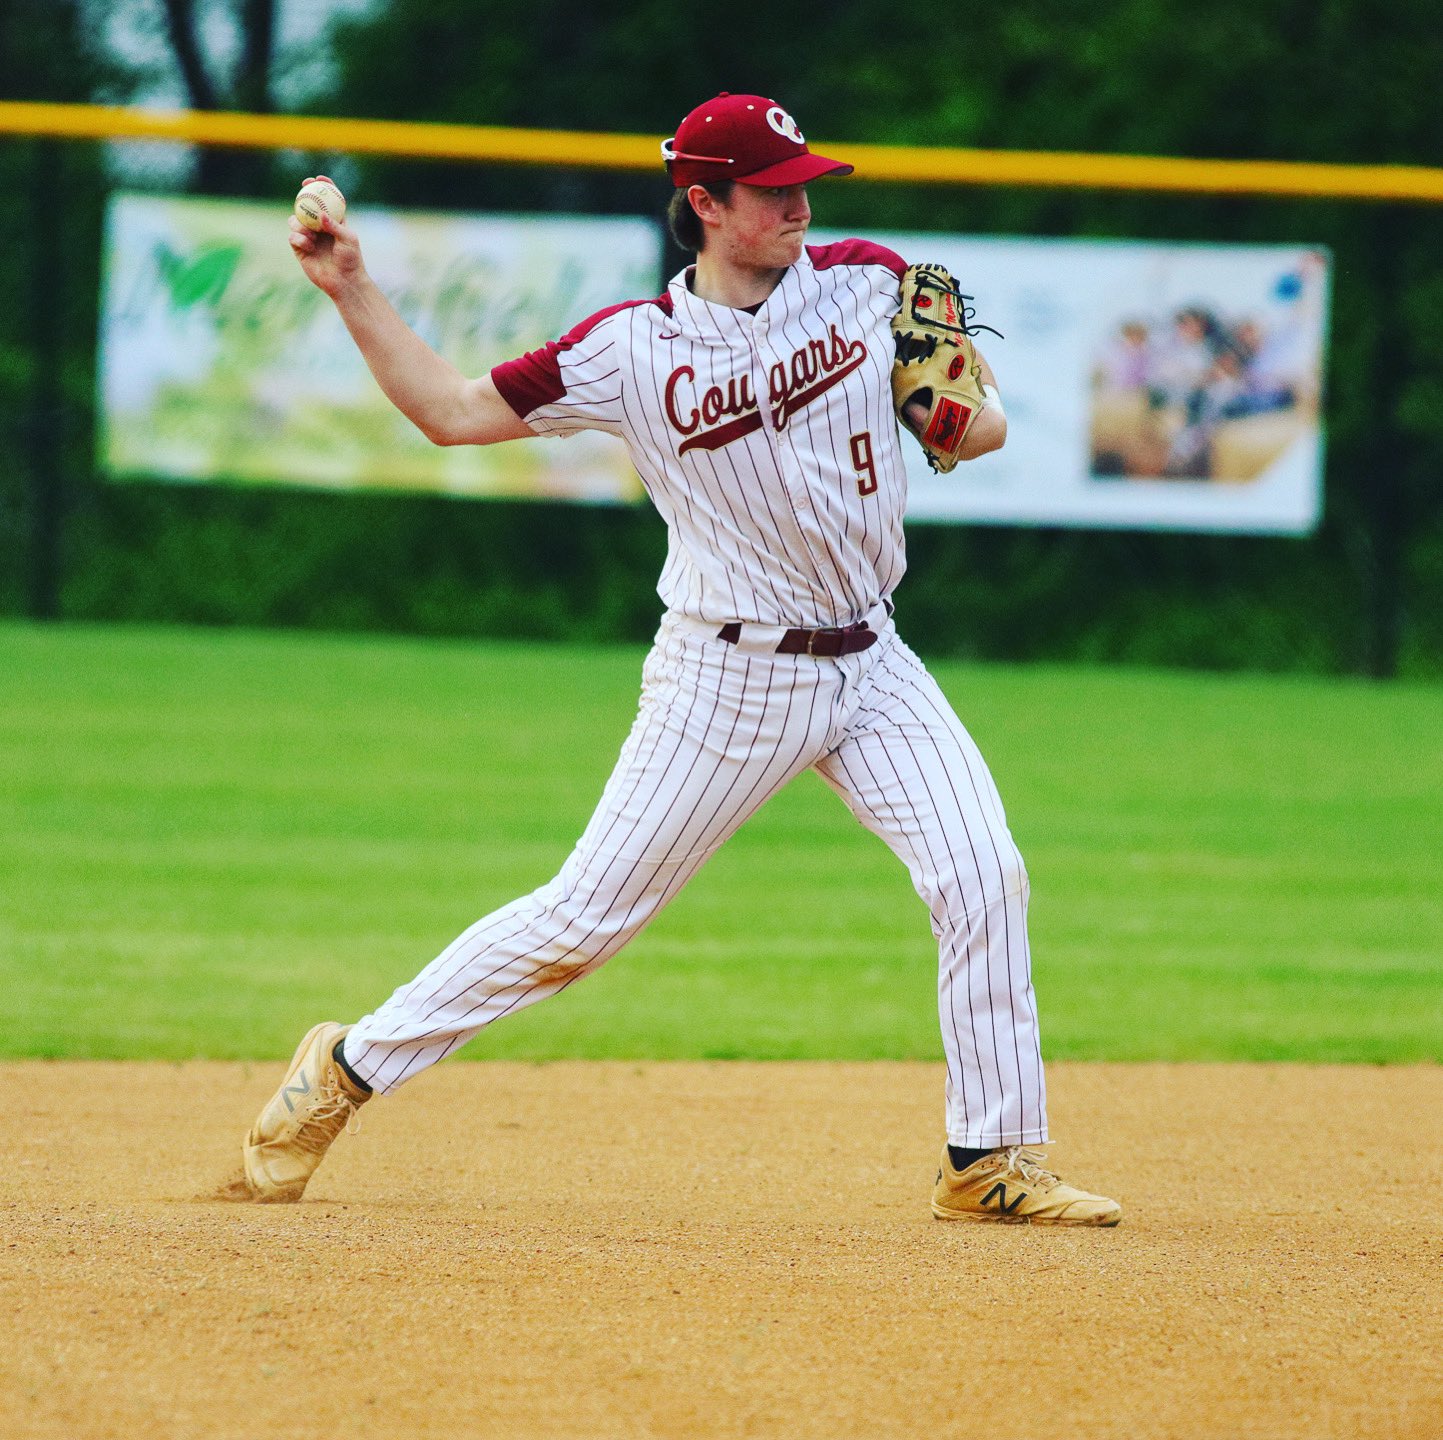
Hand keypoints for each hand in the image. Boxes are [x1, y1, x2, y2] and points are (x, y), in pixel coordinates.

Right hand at [288, 175, 362, 297]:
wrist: (344, 282)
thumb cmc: (351, 261)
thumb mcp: (348, 240)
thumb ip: (335, 226)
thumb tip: (322, 214)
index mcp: (334, 222)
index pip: (328, 200)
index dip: (323, 187)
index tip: (319, 178)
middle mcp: (319, 227)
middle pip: (307, 206)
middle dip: (303, 194)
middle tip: (304, 188)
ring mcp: (308, 237)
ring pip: (295, 220)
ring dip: (301, 224)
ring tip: (312, 235)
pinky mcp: (300, 248)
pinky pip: (293, 236)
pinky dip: (300, 239)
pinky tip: (309, 246)